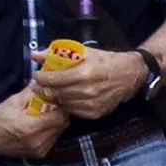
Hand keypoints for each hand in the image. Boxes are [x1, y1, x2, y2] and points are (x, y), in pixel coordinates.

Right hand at [0, 91, 64, 159]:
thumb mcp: (14, 101)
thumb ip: (32, 92)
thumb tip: (45, 81)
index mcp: (32, 128)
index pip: (61, 117)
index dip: (62, 106)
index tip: (57, 99)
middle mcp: (38, 142)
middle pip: (62, 125)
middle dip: (60, 113)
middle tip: (52, 105)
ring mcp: (39, 150)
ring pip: (58, 133)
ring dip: (55, 123)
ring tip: (45, 115)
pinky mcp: (38, 155)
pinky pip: (52, 140)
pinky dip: (50, 132)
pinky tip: (41, 125)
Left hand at [31, 46, 147, 120]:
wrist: (130, 75)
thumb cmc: (107, 61)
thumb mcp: (84, 52)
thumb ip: (58, 53)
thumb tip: (35, 55)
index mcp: (85, 72)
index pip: (54, 79)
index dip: (41, 78)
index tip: (37, 75)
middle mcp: (88, 90)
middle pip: (56, 92)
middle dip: (45, 88)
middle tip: (40, 84)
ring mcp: (91, 104)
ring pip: (63, 103)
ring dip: (56, 96)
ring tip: (55, 89)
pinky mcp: (95, 113)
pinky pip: (73, 111)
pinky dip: (68, 104)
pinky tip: (69, 97)